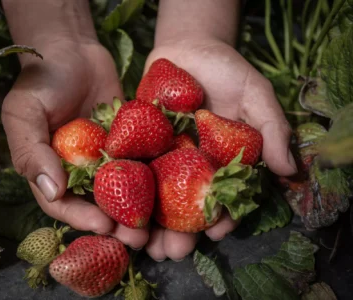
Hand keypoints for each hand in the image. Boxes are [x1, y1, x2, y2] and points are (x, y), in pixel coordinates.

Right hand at [1, 40, 147, 248]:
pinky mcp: (130, 142)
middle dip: (117, 223)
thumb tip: (50, 189)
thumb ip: (30, 151)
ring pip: (124, 190)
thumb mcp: (23, 113)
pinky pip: (142, 162)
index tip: (104, 227)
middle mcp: (81, 170)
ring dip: (139, 209)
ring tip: (157, 226)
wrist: (73, 50)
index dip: (82, 218)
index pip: (64, 204)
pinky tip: (172, 190)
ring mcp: (107, 157)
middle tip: (138, 238)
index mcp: (52, 170)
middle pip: (99, 204)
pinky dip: (155, 178)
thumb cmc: (41, 81)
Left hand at [143, 38, 297, 260]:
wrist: (187, 47)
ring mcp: (164, 157)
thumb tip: (289, 170)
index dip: (223, 216)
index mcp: (221, 162)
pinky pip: (130, 169)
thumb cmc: (226, 70)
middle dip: (179, 231)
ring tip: (141, 244)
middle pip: (186, 205)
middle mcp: (192, 166)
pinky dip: (122, 190)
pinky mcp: (138, 144)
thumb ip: (271, 128)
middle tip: (170, 252)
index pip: (224, 196)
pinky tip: (114, 209)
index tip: (216, 234)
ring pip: (156, 196)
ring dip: (148, 222)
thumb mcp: (255, 94)